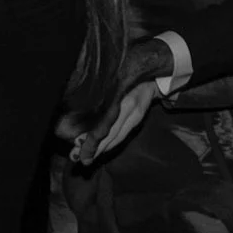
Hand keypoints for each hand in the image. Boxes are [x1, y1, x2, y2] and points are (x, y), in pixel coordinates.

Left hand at [71, 37, 176, 163]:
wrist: (153, 73)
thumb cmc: (128, 73)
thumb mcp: (115, 79)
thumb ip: (100, 93)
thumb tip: (82, 104)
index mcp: (124, 102)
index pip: (106, 128)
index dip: (92, 142)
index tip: (79, 149)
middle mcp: (131, 111)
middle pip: (111, 136)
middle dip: (94, 150)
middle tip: (79, 160)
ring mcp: (136, 116)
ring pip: (117, 138)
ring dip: (102, 150)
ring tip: (86, 158)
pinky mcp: (138, 119)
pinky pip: (122, 135)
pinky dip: (110, 143)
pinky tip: (101, 148)